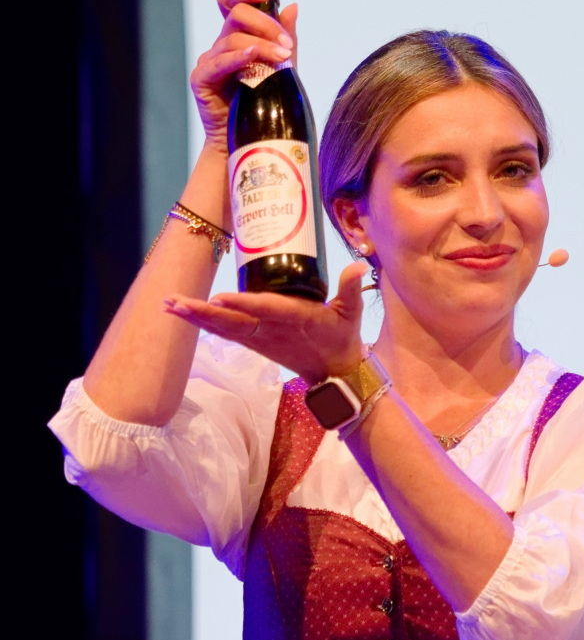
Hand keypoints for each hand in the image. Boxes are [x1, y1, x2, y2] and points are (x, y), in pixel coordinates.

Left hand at [163, 263, 367, 382]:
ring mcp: (260, 339)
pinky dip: (203, 324)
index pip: (267, 310)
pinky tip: (183, 315)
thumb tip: (359, 265)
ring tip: (168, 305)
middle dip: (203, 312)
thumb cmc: (342, 338)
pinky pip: (224, 333)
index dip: (244, 305)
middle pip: (232, 321)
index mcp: (296, 319)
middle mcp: (272, 331)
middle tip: (174, 301)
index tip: (220, 298)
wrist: (334, 374)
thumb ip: (351, 288)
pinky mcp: (254, 344)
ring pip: (223, 328)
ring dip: (195, 317)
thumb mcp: (352, 313)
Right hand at [190, 0, 298, 153]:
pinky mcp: (201, 80)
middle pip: (237, 14)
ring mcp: (209, 61)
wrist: (248, 142)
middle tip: (287, 45)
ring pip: (233, 39)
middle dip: (266, 23)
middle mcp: (221, 45)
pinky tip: (255, 56)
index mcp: (237, 38)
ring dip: (262, 45)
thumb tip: (293, 6)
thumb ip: (285, 39)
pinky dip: (238, 57)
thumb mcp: (281, 69)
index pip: (233, 1)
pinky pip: (218, 63)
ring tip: (283, 57)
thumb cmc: (265, 107)